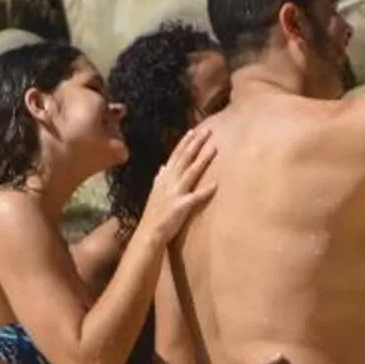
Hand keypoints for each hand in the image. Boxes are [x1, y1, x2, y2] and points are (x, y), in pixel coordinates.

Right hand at [133, 126, 218, 244]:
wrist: (149, 233)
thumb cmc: (154, 214)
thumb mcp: (155, 193)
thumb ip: (159, 179)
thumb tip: (162, 167)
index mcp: (163, 179)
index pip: (175, 156)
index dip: (184, 143)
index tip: (193, 131)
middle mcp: (169, 182)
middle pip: (184, 159)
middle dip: (195, 143)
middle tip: (207, 130)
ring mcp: (175, 194)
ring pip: (191, 173)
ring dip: (202, 160)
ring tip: (214, 148)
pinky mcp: (181, 207)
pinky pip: (195, 197)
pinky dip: (205, 191)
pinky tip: (216, 184)